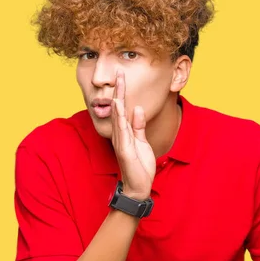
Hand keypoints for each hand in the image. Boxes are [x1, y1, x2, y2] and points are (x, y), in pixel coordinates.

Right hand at [110, 70, 155, 199]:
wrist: (138, 187)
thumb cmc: (139, 166)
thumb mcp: (142, 142)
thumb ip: (138, 126)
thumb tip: (137, 108)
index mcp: (124, 132)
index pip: (122, 108)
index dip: (122, 92)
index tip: (123, 76)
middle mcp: (120, 135)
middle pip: (118, 109)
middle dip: (119, 91)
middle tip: (119, 73)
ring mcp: (121, 142)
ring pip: (118, 118)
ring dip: (118, 102)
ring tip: (118, 87)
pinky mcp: (125, 150)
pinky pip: (122, 132)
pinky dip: (120, 119)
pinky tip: (119, 108)